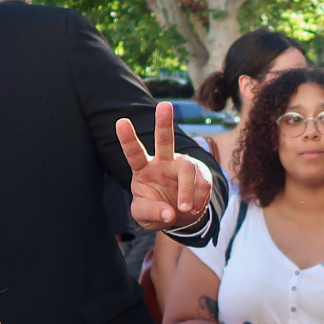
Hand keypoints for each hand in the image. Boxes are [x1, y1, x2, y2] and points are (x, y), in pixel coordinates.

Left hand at [117, 102, 212, 231]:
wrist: (180, 217)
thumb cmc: (155, 210)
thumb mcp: (143, 216)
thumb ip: (151, 212)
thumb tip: (169, 213)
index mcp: (143, 169)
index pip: (134, 153)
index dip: (128, 138)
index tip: (121, 122)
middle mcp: (163, 162)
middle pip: (165, 140)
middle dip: (164, 123)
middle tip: (164, 106)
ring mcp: (183, 166)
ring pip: (187, 168)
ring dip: (186, 190)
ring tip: (185, 208)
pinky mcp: (201, 174)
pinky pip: (203, 183)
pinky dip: (199, 199)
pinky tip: (193, 208)